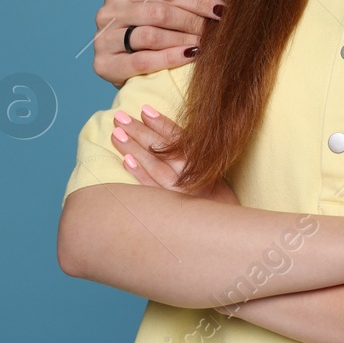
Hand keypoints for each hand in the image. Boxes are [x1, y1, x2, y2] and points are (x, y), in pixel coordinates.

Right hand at [92, 0, 224, 85]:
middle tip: (215, 31)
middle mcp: (107, 11)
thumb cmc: (146, 23)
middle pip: (159, 13)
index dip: (197, 0)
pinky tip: (188, 56)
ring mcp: (102, 38)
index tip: (221, 10)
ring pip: (151, 36)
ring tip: (205, 44)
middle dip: (192, 22)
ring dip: (183, 40)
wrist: (123, 59)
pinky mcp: (104, 64)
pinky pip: (141, 61)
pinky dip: (168, 59)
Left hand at [111, 103, 239, 205]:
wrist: (226, 233)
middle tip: (119, 116)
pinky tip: (126, 161)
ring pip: (154, 166)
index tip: (144, 109)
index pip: (180, 138)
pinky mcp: (172, 209)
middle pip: (163, 149)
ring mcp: (181, 193)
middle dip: (140, 130)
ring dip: (134, 148)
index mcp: (204, 163)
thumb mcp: (215, 175)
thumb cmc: (218, 202)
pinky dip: (139, 174)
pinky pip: (153, 190)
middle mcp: (193, 176)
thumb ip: (197, 158)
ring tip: (116, 134)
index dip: (161, 123)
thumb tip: (173, 139)